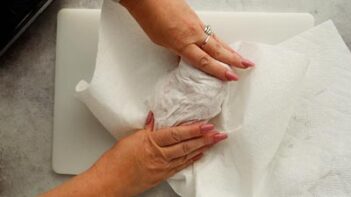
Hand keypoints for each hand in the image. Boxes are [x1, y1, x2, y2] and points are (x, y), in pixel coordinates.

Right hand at [90, 112, 227, 195]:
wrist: (108, 182)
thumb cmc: (115, 161)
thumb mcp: (130, 138)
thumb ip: (146, 129)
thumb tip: (154, 119)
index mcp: (151, 142)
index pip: (177, 133)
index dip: (194, 129)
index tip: (207, 124)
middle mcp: (159, 155)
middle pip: (186, 145)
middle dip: (204, 139)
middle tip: (218, 134)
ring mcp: (162, 167)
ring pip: (186, 156)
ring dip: (202, 148)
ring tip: (213, 142)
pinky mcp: (161, 176)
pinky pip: (180, 167)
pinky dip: (191, 160)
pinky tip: (199, 155)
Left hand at [120, 0, 254, 80]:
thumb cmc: (150, 18)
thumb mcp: (161, 42)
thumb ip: (176, 49)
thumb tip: (186, 55)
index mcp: (182, 43)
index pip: (204, 61)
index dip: (219, 70)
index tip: (231, 77)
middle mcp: (193, 34)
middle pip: (217, 49)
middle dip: (234, 59)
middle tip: (248, 65)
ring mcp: (197, 24)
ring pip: (217, 40)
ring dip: (230, 50)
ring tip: (241, 57)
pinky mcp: (196, 17)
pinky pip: (212, 32)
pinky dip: (220, 40)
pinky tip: (223, 44)